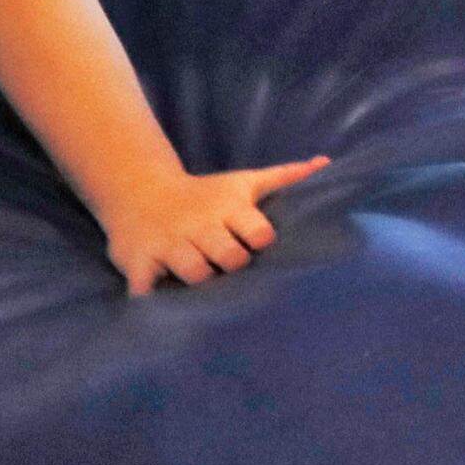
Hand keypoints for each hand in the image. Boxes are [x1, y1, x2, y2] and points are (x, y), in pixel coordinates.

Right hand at [105, 156, 329, 295]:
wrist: (139, 189)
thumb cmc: (203, 195)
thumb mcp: (242, 182)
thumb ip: (283, 177)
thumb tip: (325, 162)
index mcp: (226, 209)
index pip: (258, 232)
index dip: (260, 242)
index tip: (256, 244)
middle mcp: (198, 226)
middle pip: (230, 258)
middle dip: (232, 264)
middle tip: (225, 263)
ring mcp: (167, 244)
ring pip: (196, 274)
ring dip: (201, 281)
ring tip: (200, 278)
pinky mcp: (138, 262)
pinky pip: (148, 291)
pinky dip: (155, 301)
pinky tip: (163, 300)